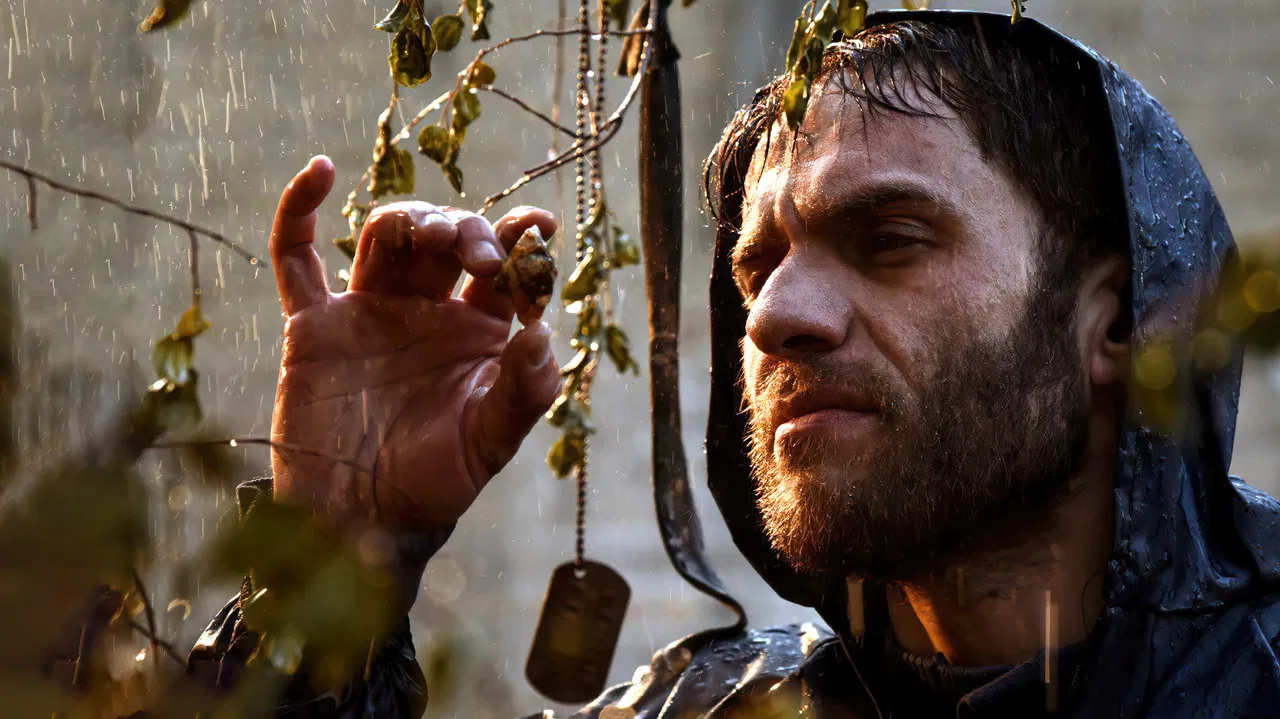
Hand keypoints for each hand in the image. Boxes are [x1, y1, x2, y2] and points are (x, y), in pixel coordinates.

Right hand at [267, 156, 560, 528]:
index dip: (521, 240)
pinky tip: (319, 169)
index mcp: (475, 333)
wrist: (356, 521)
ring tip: (431, 234)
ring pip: (386, 236)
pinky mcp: (313, 326)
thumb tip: (545, 334)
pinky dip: (298, 210)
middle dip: (466, 232)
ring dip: (409, 219)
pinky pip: (295, 259)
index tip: (541, 227)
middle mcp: (425, 313)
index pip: (504, 270)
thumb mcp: (489, 444)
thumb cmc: (431, 485)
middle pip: (446, 240)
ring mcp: (367, 313)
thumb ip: (522, 392)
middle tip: (480, 256)